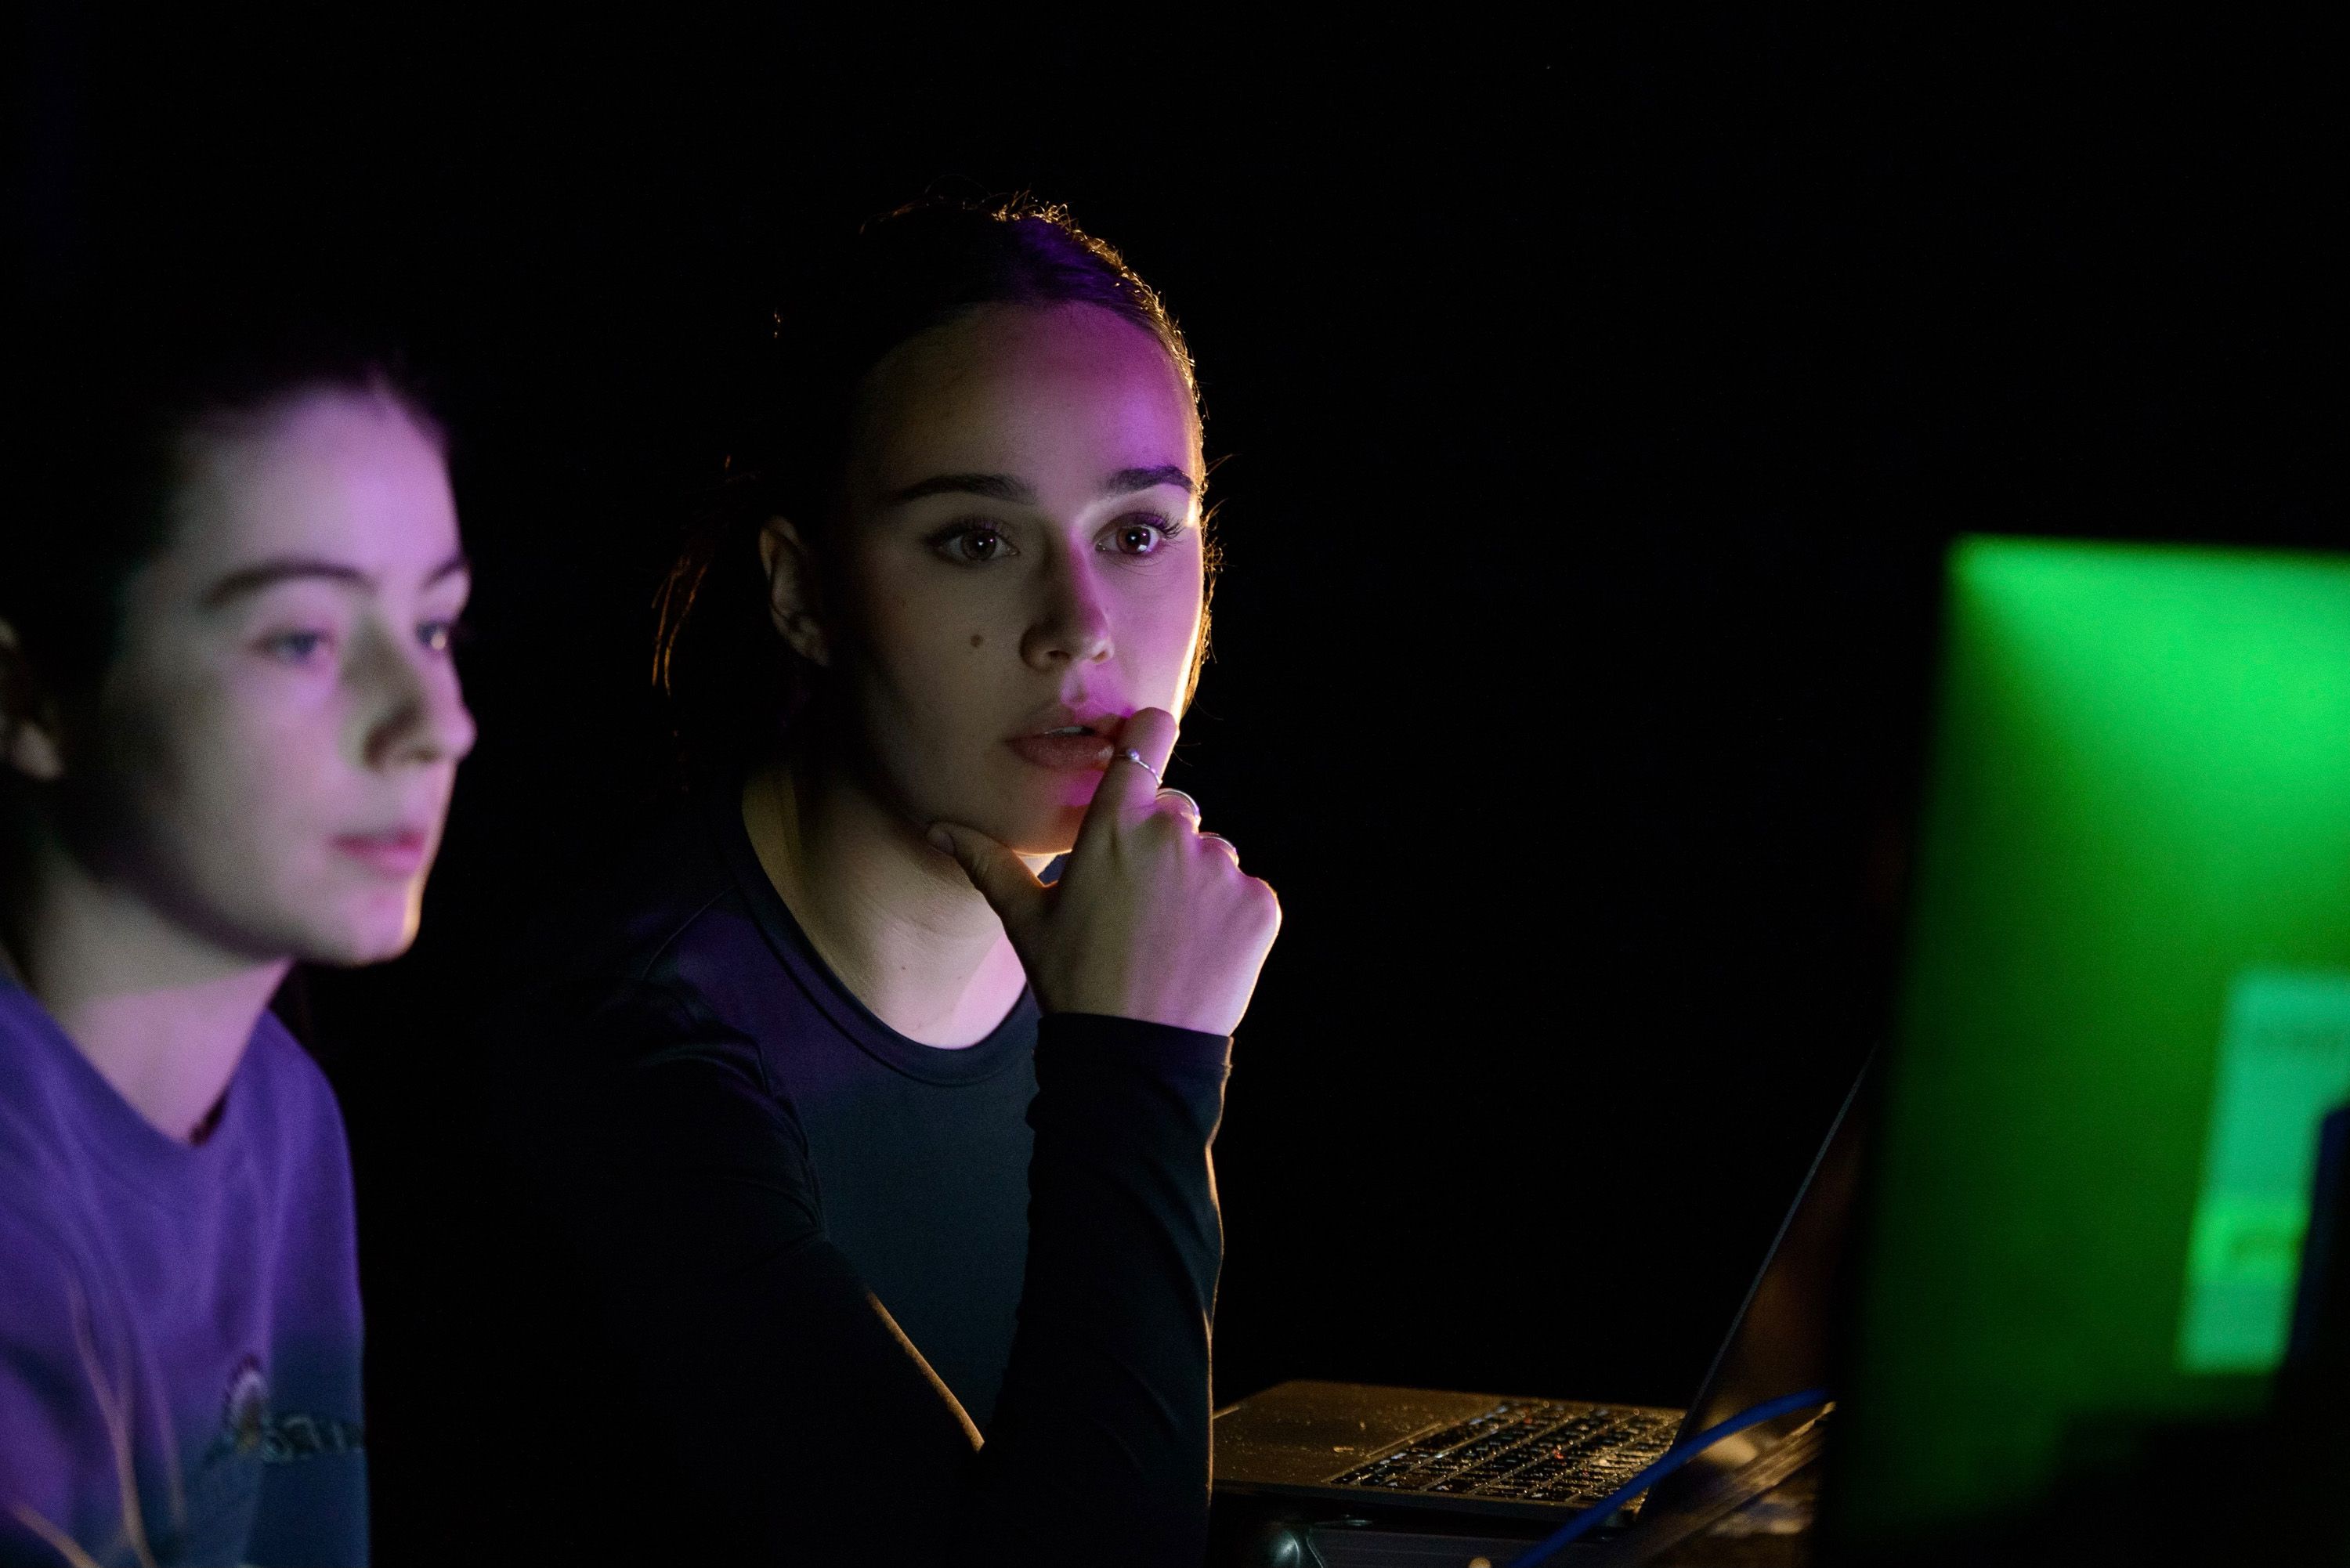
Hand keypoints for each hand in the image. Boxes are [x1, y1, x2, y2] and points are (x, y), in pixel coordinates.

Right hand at [927, 708, 1280, 1035]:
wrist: (1134, 1055)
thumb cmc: (1072, 980)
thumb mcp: (1026, 919)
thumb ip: (988, 861)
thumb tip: (937, 827)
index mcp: (1115, 822)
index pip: (1148, 733)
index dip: (1146, 738)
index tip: (1140, 756)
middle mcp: (1173, 831)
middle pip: (1176, 810)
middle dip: (1160, 844)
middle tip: (1136, 906)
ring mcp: (1222, 867)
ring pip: (1212, 855)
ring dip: (1195, 883)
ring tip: (1165, 939)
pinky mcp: (1259, 904)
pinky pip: (1245, 893)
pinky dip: (1229, 918)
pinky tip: (1197, 955)